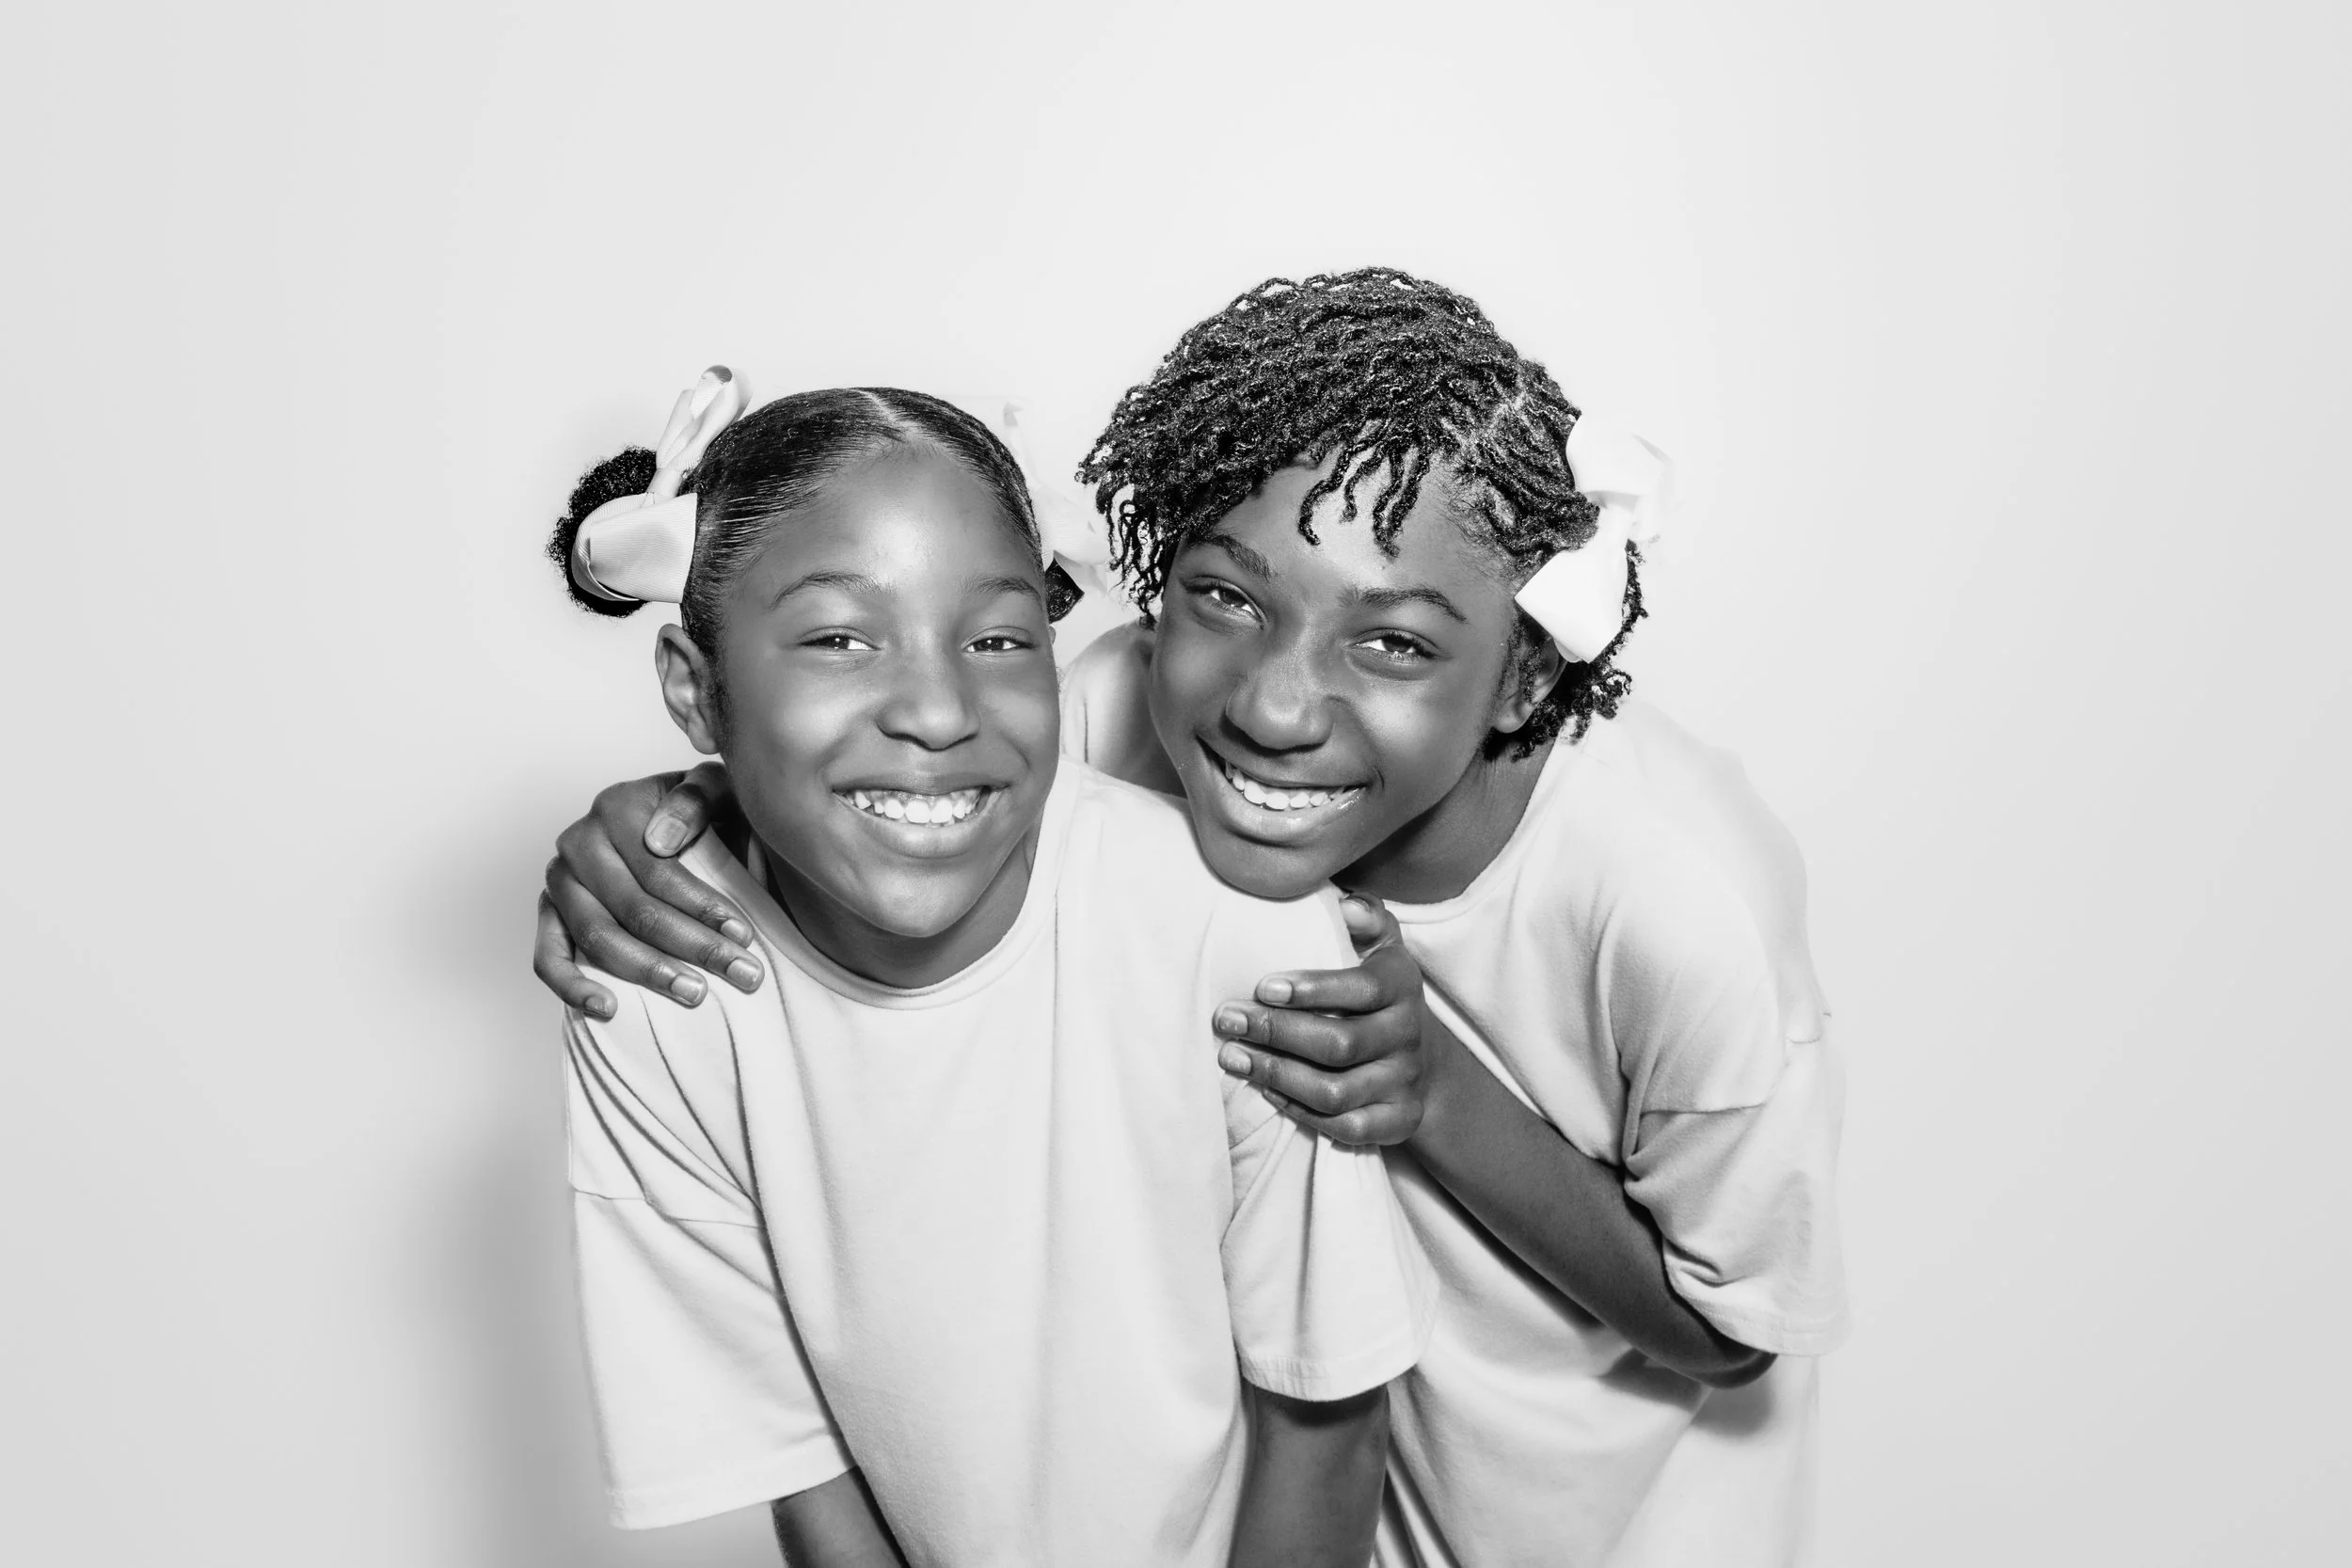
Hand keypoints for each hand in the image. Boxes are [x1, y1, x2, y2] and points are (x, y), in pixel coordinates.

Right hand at [532, 762, 761, 1017]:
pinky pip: (548, 956)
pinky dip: (573, 987)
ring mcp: (560, 880)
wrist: (679, 827)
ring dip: (648, 972)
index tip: (745, 936)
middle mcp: (580, 840)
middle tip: (743, 975)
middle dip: (693, 947)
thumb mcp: (717, 789)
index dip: (704, 907)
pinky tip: (608, 1009)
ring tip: (696, 994)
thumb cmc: (707, 813)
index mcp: (618, 806)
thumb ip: (697, 798)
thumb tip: (660, 841)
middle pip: (634, 908)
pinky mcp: (549, 914)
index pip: (660, 872)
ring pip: (598, 937)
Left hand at [1213, 895, 1426, 1146]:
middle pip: (1341, 1044)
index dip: (1313, 989)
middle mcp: (1407, 1035)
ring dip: (1277, 1075)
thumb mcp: (1380, 947)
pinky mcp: (1399, 1121)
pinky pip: (1347, 1127)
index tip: (1262, 987)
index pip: (1363, 988)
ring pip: (1336, 1091)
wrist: (1424, 1057)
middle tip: (1226, 1020)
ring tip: (1231, 1057)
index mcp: (1402, 985)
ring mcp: (1404, 1082)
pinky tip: (1266, 1092)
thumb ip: (1365, 918)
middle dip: (1276, 1033)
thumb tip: (1346, 904)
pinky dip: (1302, 1112)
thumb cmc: (1380, 991)